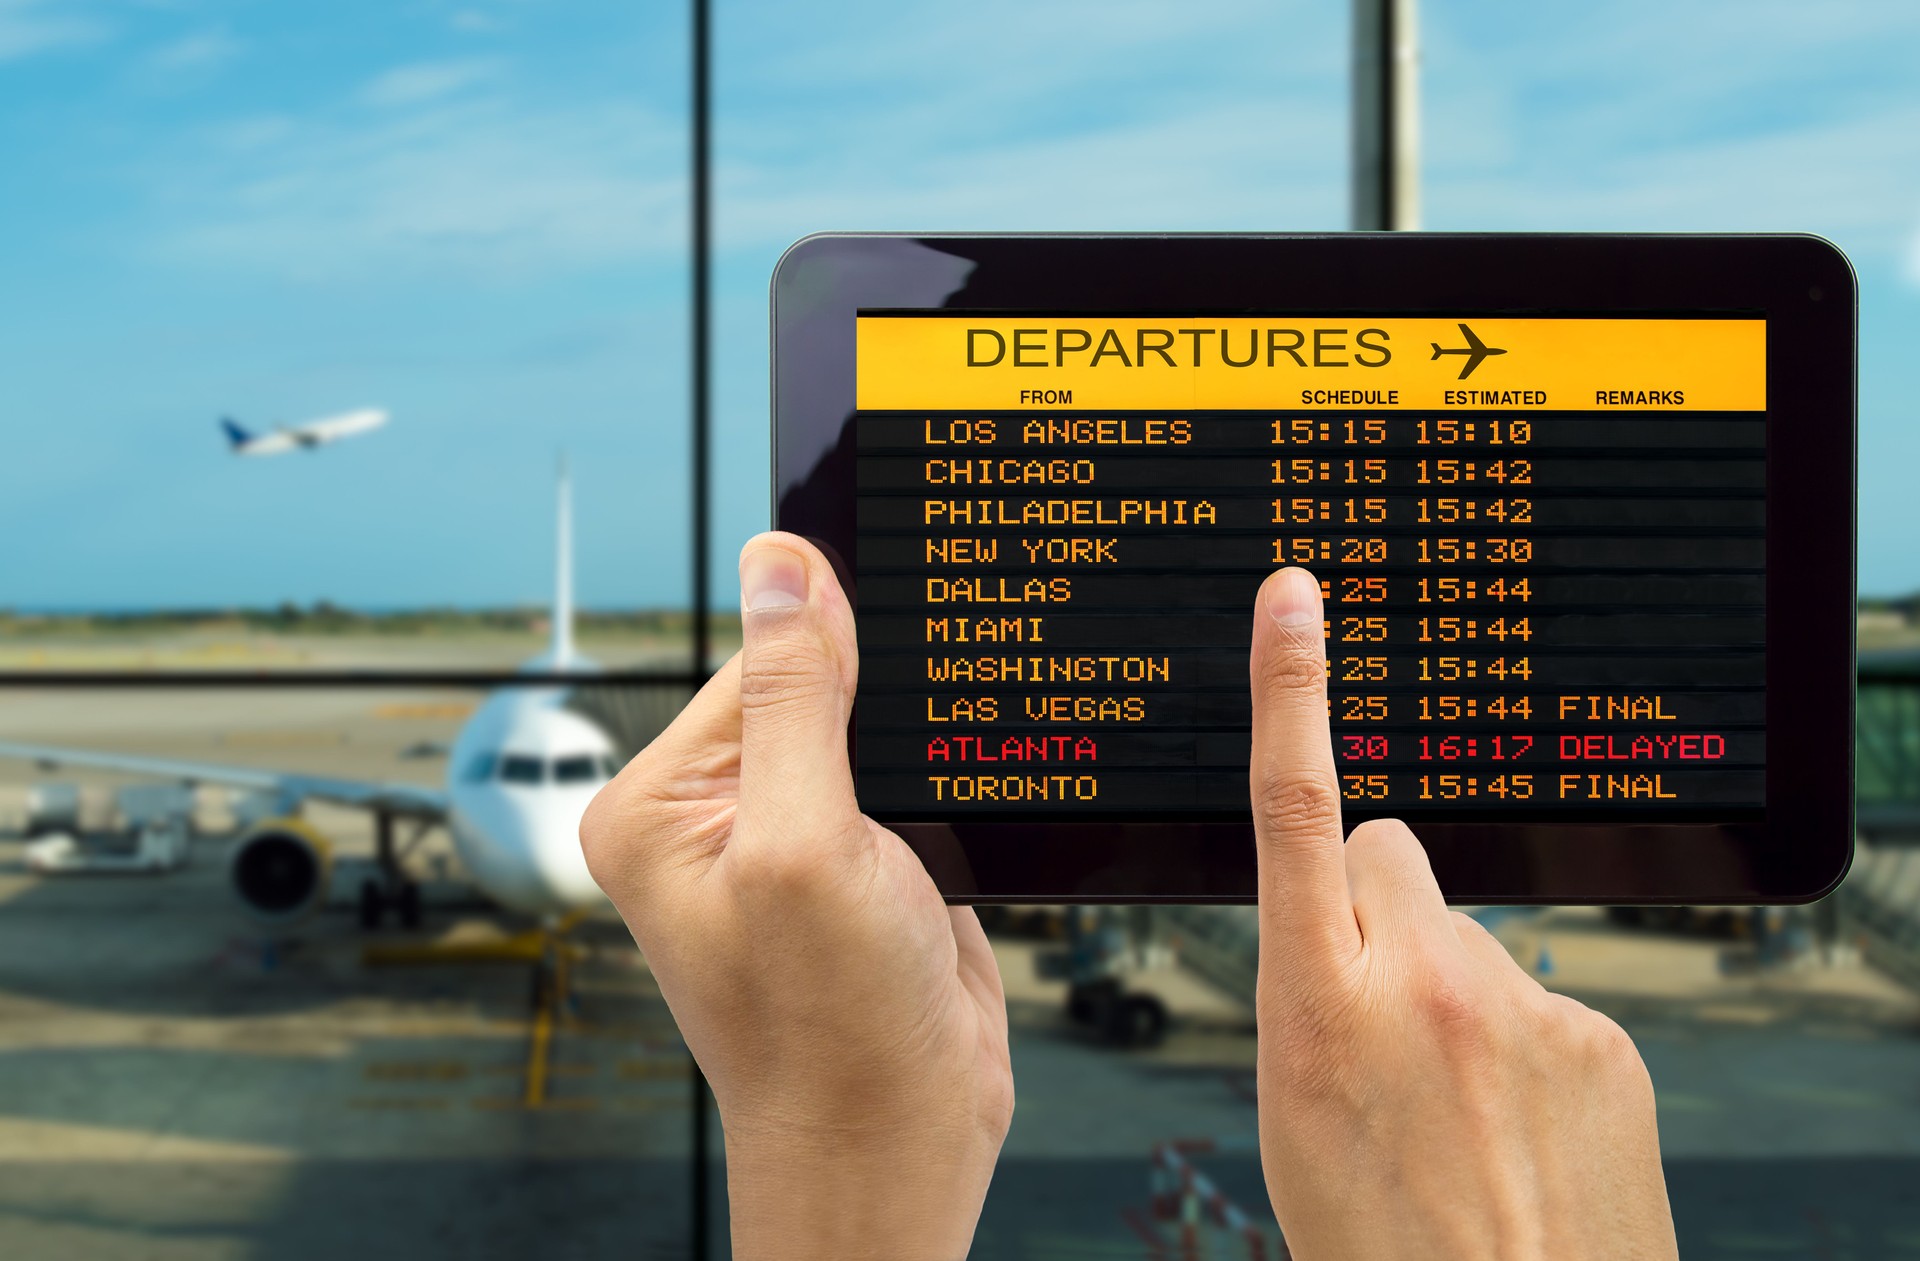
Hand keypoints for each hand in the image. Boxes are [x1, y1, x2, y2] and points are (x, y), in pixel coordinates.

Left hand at [580, 533, 1012, 1260]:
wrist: (901, 1141)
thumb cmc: (828, 1028)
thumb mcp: (802, 844)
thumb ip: (792, 697)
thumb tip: (780, 563)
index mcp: (658, 807)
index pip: (752, 661)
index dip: (832, 644)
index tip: (898, 640)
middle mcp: (713, 820)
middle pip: (812, 688)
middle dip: (878, 706)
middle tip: (908, 769)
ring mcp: (789, 845)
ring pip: (867, 735)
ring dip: (913, 750)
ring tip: (925, 815)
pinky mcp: (859, 870)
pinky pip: (902, 785)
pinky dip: (938, 785)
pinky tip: (950, 820)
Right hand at [1248, 567, 1676, 1259]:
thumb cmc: (1383, 1246)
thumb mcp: (1294, 1112)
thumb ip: (1314, 992)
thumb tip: (1353, 938)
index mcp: (1321, 1006)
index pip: (1297, 812)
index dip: (1292, 694)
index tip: (1295, 600)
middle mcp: (1428, 984)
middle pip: (1387, 854)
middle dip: (1373, 902)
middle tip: (1376, 1009)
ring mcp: (1528, 1004)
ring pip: (1466, 939)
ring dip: (1453, 996)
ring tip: (1454, 1110)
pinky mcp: (1605, 1034)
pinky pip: (1543, 996)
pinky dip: (1523, 1047)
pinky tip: (1517, 1127)